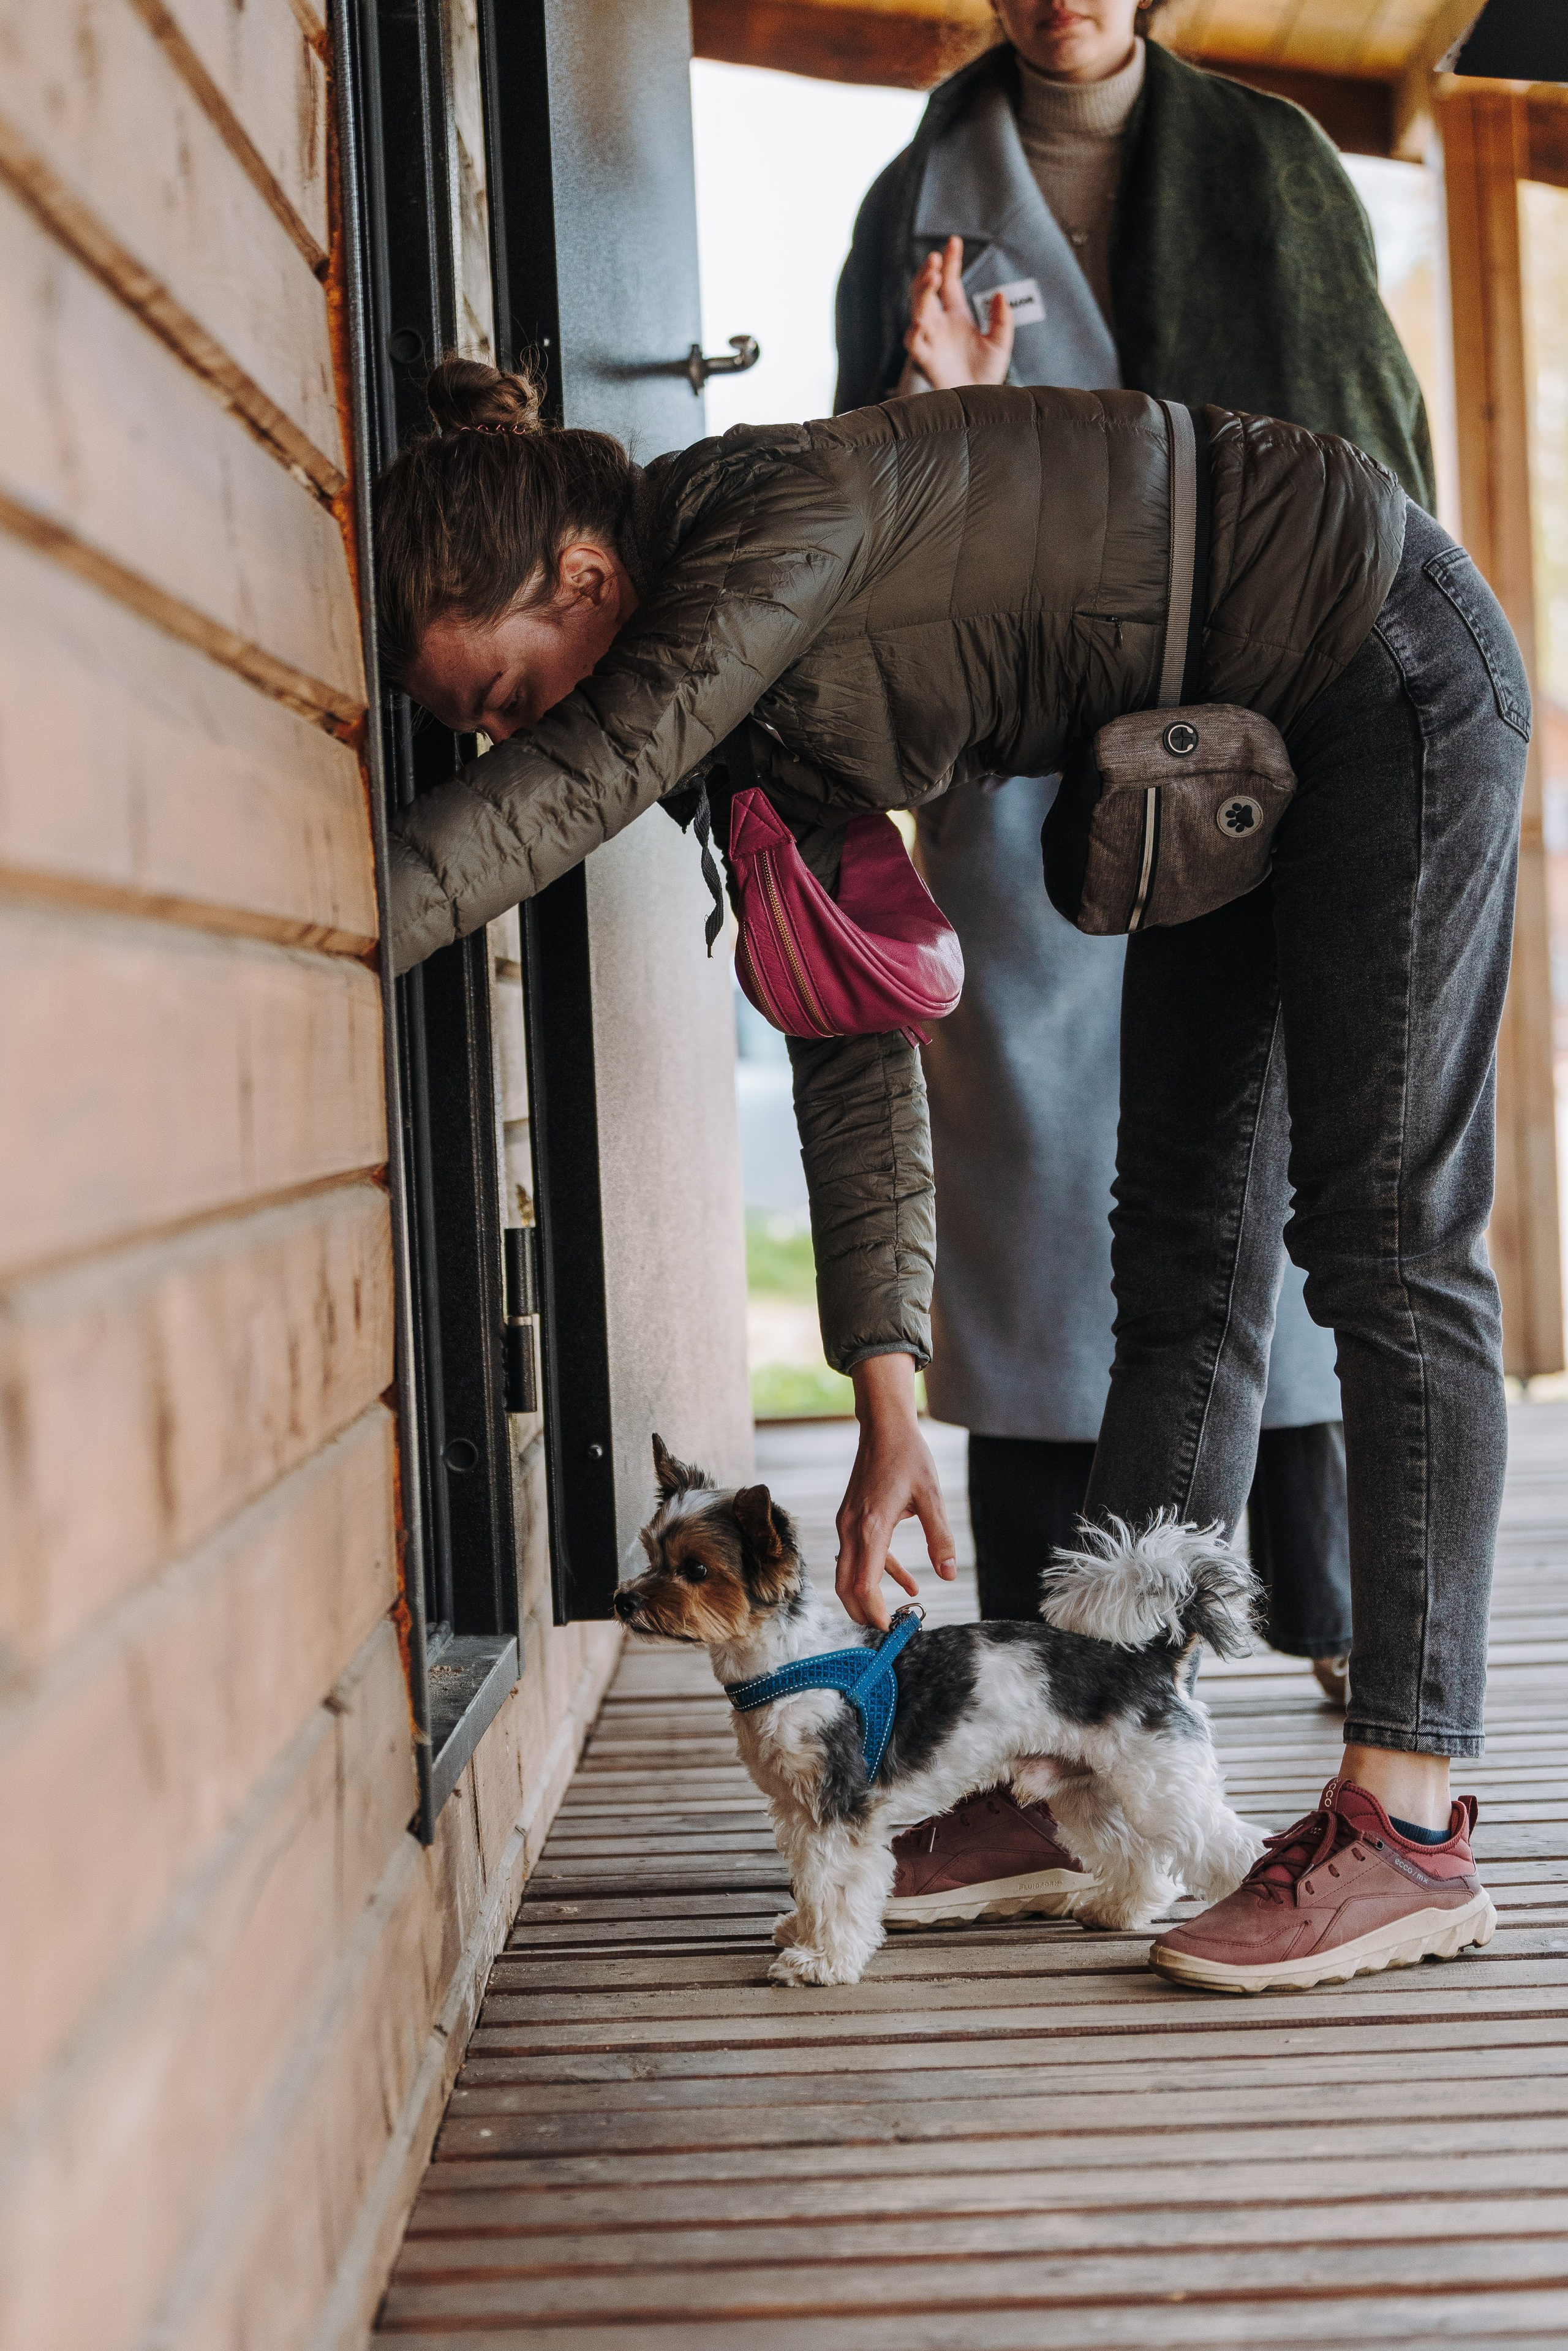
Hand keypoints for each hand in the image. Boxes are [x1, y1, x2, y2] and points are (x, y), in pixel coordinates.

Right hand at [835, 1353, 957, 1628]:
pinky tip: (908, 1582)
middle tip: (889, 1632)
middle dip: (863, 1613)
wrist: (883, 1426)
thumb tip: (947, 1573)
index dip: (874, 1612)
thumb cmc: (908, 1456)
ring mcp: (847, 1524)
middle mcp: (851, 1529)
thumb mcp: (931, 1496)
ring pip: (848, 1573)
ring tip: (894, 1614)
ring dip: (867, 1596)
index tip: (891, 1629)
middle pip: (846, 1586)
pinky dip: (878, 1574)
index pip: (863, 1585)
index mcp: (870, 1527)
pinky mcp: (851, 1519)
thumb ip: (939, 1537)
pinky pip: (859, 1556)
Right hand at [905, 235, 1013, 391]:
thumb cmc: (986, 375)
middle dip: (929, 272)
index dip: (951, 261)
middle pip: (927, 290)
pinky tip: (921, 321)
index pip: (950, 282)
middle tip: (936, 259)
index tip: (954, 241)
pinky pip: (913, 342)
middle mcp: (940, 323)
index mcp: (957, 315)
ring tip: (932, 277)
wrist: (980, 403)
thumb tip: (999, 294)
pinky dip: (914, 332)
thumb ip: (1002, 319)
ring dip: (922, 292)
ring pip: (918, 309)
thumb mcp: (1000, 343)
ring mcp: (931, 339)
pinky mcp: (926, 358)